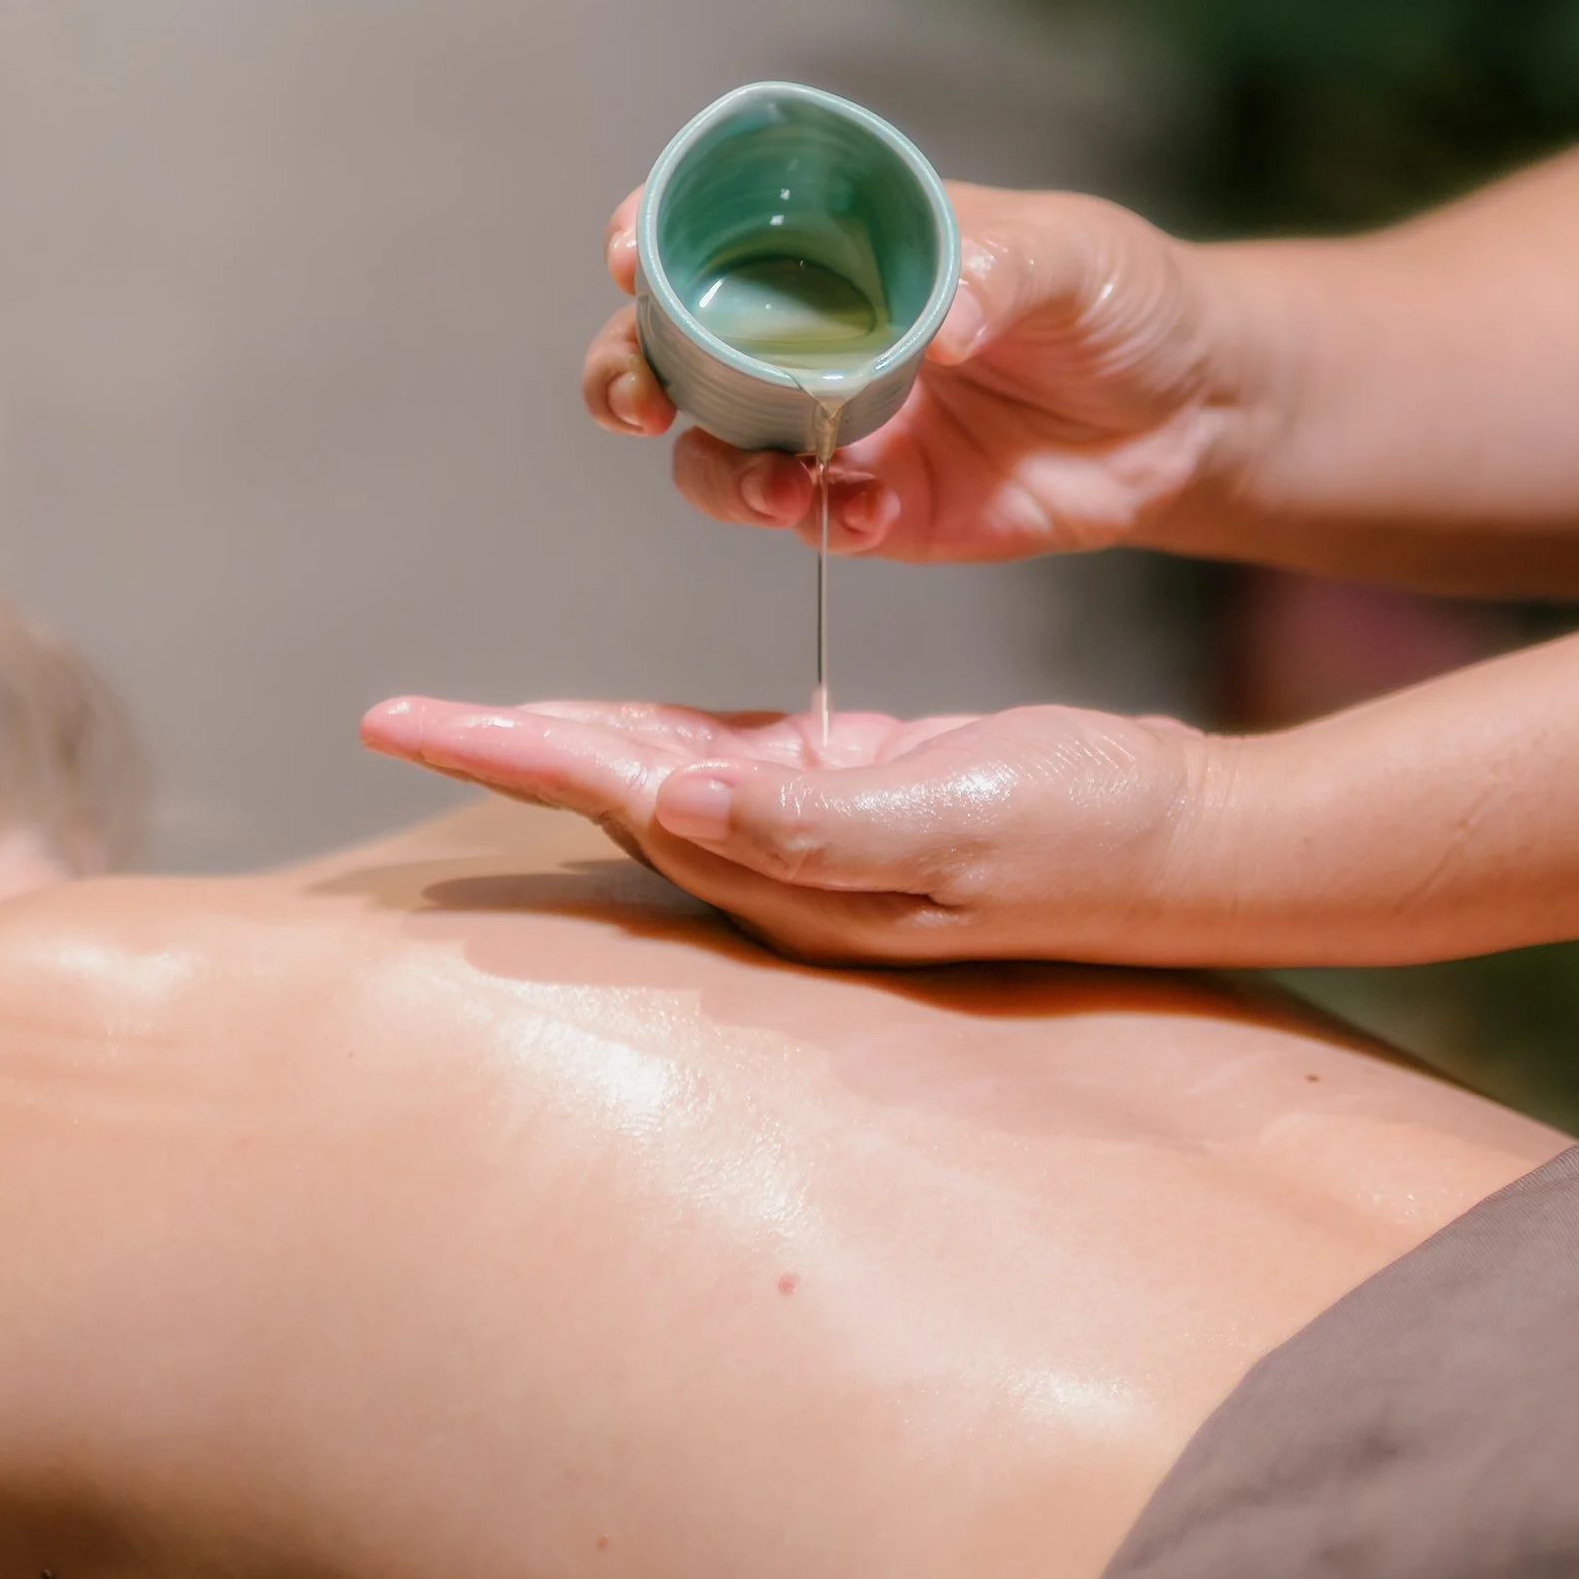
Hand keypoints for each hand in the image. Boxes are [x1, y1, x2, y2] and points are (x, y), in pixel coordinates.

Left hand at [359, 692, 1227, 964]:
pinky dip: (660, 734)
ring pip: (654, 780)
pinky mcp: (856, 799)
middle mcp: (779, 864)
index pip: (611, 790)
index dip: (504, 749)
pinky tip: (625, 723)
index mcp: (785, 864)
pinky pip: (727, 765)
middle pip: (606, 794)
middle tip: (393, 714)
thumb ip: (815, 817)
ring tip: (470, 716)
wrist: (1184, 839)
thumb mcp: (951, 814)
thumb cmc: (1078, 823)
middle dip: (501, 753)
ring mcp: (815, 837)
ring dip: (562, 746)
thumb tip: (680, 800)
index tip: (398, 717)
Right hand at [582, 183, 1247, 564]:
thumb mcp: (1073, 255)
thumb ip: (1000, 271)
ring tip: (775, 484)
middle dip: (628, 372)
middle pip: (673, 348)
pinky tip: (872, 512)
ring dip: (715, 471)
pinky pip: (807, 522)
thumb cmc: (1126, 297)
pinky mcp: (876, 508)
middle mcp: (814, 334)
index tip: (628, 256)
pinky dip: (819, 521)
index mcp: (841, 243)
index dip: (651, 233)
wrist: (1195, 414)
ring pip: (715, 451)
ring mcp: (834, 426)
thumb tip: (941, 325)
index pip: (710, 225)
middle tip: (636, 402)